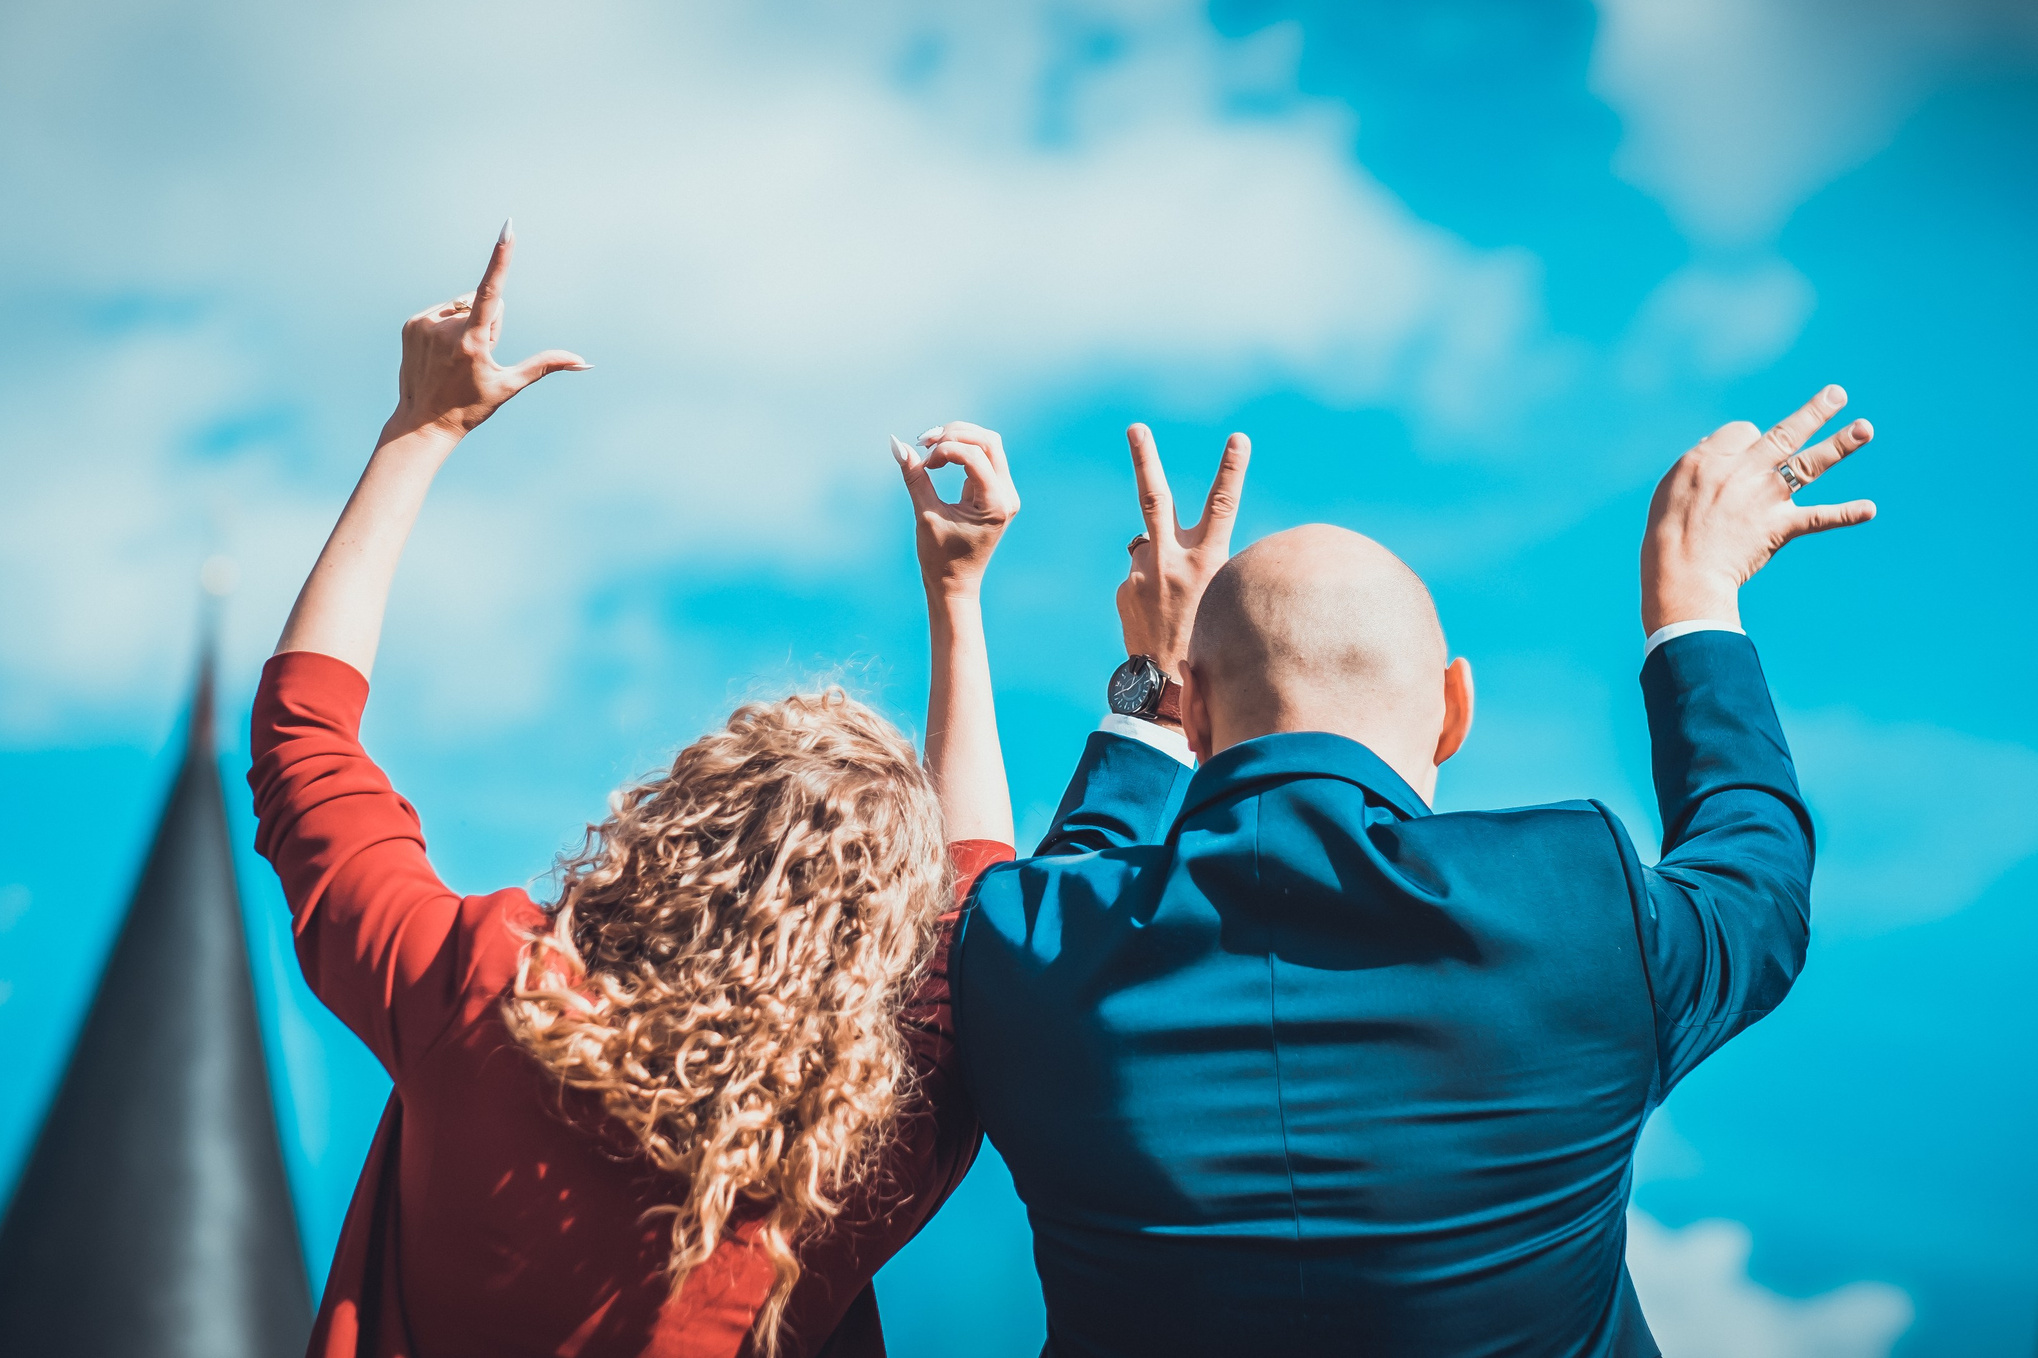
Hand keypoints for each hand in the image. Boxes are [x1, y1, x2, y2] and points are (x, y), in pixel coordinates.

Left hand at [385, 221, 589, 443]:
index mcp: (472, 342)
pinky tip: (441, 352)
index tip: (508, 228)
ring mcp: (425, 324)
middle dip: (489, 323)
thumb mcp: (509, 385)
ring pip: (461, 307)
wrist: (423, 423)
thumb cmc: (471, 407)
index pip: (492, 292)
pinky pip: (441, 312)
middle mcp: (446, 328)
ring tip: (456, 358)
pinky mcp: (411, 324)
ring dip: (466, 324)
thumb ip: (546, 366)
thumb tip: (585, 362)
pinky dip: (447, 326)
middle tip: (476, 358)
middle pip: (484, 304)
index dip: (502, 258)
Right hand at [896, 421, 1021, 597]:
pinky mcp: (995, 492)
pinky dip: (962, 450)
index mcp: (995, 504)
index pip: (975, 456)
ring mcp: (1004, 493)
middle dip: (955, 434)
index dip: (946, 450)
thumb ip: (915, 478)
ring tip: (930, 446)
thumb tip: (896, 443)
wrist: (955, 586)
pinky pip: (985, 458)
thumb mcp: (925, 515)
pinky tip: (940, 458)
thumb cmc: (940, 558)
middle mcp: (1007, 496)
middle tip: (925, 442)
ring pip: (988, 445)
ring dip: (959, 438)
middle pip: (988, 441)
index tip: (925, 464)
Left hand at [1116, 424, 1250, 675]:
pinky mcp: (1125, 590)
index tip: (1237, 438)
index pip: (1222, 505)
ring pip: (1148, 544)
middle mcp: (1171, 562)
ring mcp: (1143, 574)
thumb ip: (1197, 561)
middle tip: (1135, 427)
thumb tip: (1165, 541)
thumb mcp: (1219, 595)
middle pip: (1155, 497)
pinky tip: (1159, 621)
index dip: (1231, 469)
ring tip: (1174, 598)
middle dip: (1146, 458)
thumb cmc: (1208, 643)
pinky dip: (1152, 593)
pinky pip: (1141, 580)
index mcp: (1207, 562)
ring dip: (1159, 558)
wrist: (1169, 688)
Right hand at [1641, 384, 1876, 633]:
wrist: (1682, 571)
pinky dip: (1845, 514)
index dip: (1746, 440)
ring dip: (1840, 445)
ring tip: (1865, 428)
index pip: (1742, 431)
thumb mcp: (1672, 487)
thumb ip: (1700, 463)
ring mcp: (1766, 497)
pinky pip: (1819, 518)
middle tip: (1839, 394)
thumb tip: (1716, 445)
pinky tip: (1870, 509)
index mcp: (1712, 458)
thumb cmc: (1670, 531)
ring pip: (1809, 464)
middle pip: (1784, 433)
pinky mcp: (1781, 526)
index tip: (1743, 454)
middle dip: (1814, 412)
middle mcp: (1744, 470)